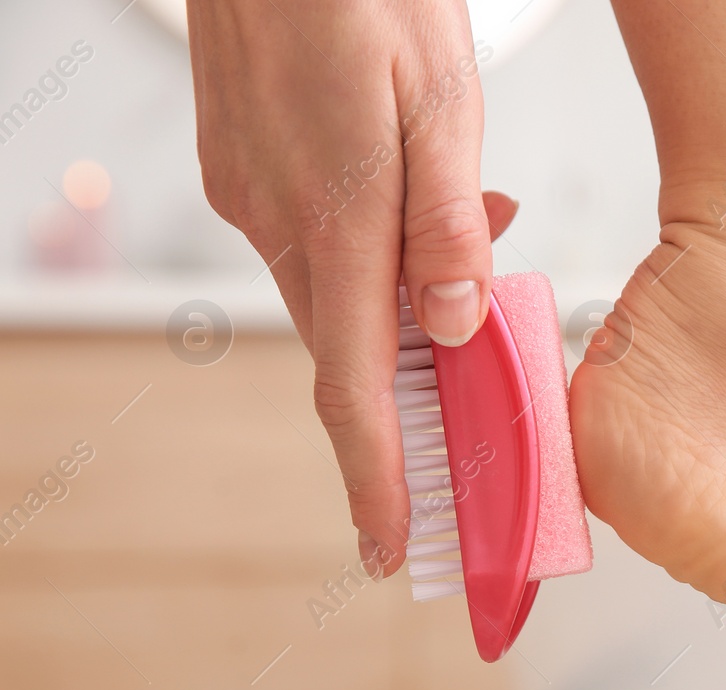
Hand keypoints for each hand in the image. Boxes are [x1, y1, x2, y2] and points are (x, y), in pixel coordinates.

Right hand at [186, 0, 513, 574]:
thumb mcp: (441, 102)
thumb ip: (448, 223)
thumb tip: (454, 328)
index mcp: (335, 223)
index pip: (355, 390)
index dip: (376, 480)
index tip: (391, 550)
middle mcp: (278, 223)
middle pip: (350, 351)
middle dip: (409, 393)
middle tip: (476, 410)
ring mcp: (251, 194)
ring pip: (338, 292)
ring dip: (401, 305)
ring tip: (481, 246)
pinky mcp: (243, 165)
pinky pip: (318, 241)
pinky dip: (373, 250)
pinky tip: (422, 203)